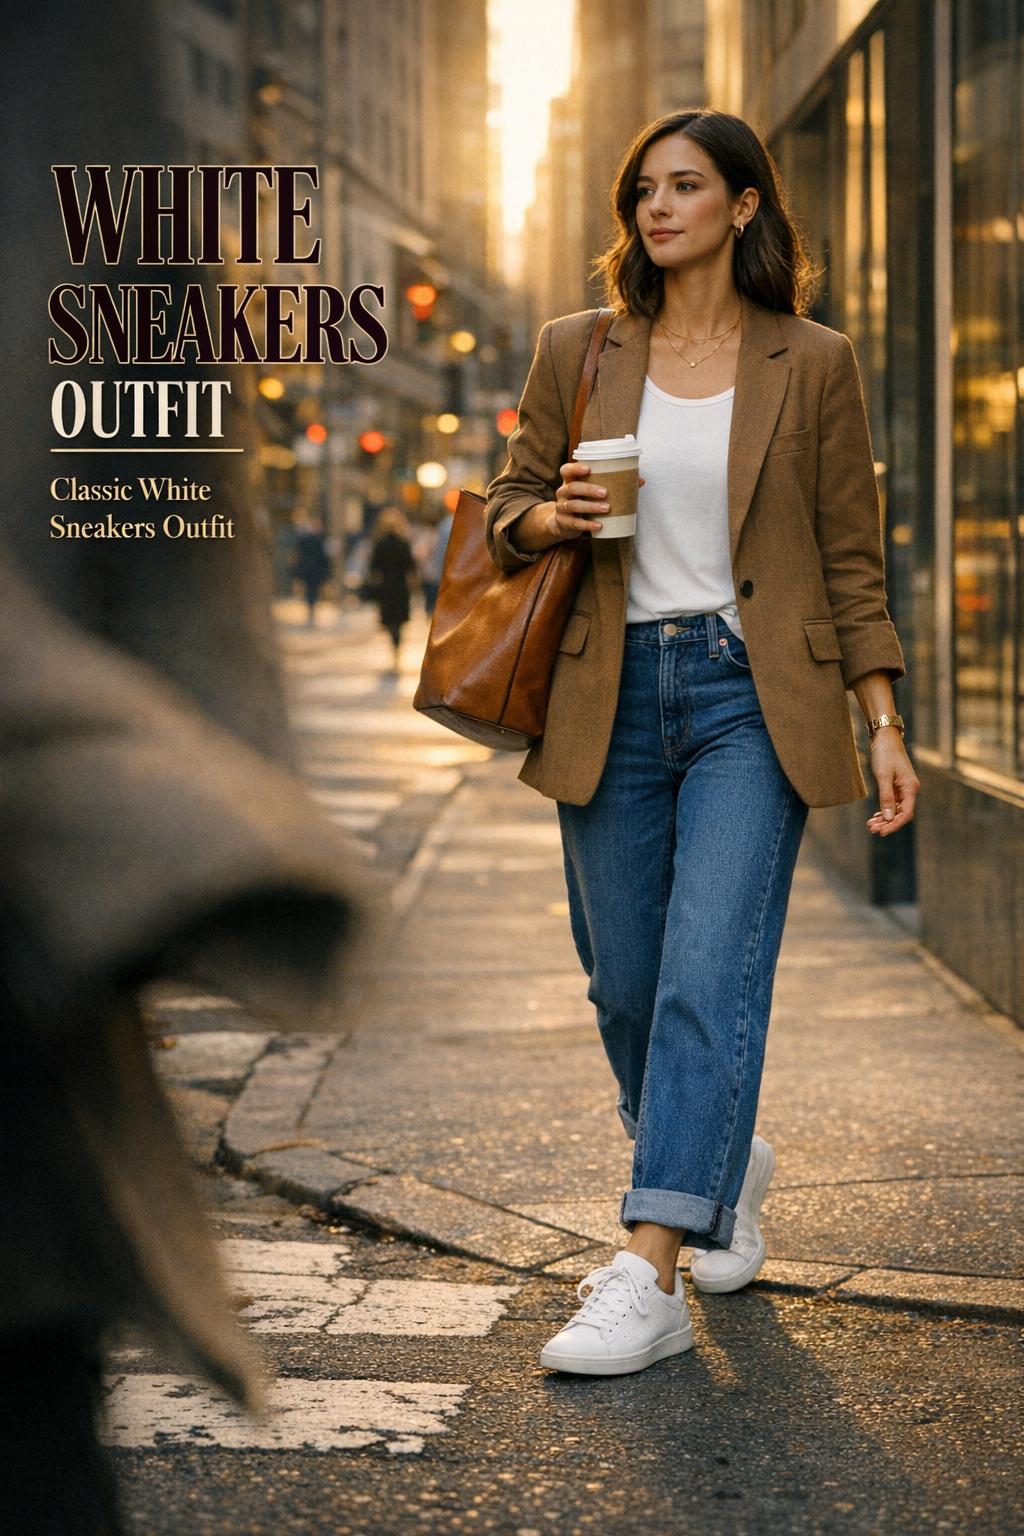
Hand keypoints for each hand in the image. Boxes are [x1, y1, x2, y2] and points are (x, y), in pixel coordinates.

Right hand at [512, 463, 645, 552]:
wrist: (564, 524)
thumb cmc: (583, 501)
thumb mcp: (592, 492)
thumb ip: (614, 484)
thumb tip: (641, 480)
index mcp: (570, 481)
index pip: (566, 470)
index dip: (575, 468)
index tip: (588, 469)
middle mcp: (563, 492)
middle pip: (572, 487)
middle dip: (588, 489)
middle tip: (605, 492)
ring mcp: (561, 508)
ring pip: (573, 505)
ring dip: (590, 506)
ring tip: (607, 508)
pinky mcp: (563, 523)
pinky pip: (575, 523)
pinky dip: (587, 524)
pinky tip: (599, 525)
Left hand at [865, 729, 919, 835]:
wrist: (885, 738)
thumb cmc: (885, 754)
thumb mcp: (883, 776)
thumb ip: (886, 797)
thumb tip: (888, 818)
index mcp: (911, 788)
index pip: (905, 814)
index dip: (894, 825)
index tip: (881, 832)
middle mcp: (910, 790)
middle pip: (901, 814)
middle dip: (887, 823)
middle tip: (871, 829)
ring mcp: (903, 788)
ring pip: (895, 810)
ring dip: (884, 819)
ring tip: (870, 825)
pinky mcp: (896, 786)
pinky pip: (892, 803)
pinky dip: (884, 811)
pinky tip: (875, 817)